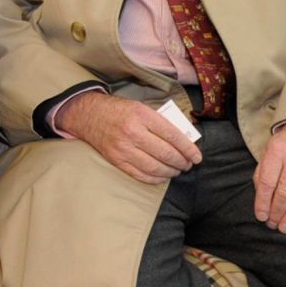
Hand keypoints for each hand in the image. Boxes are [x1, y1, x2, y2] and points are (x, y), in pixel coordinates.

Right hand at [56, 92, 202, 183]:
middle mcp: (133, 132)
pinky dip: (156, 179)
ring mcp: (123, 148)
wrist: (89, 115)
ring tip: (177, 170)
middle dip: (182, 162)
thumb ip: (160, 122)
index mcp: (142, 115)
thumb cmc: (119, 110)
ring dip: (171, 172)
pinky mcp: (117, 160)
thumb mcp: (141, 107)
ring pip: (155, 167)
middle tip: (188, 164)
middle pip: (166, 153)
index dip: (188, 149)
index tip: (197, 156)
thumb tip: (184, 139)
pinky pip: (141, 175)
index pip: (172, 135)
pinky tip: (163, 176)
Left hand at [253, 121, 285, 232]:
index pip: (268, 183)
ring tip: (285, 227)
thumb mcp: (270, 150)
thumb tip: (260, 198)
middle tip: (273, 225)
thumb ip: (262, 172)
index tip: (261, 216)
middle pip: (285, 193)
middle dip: (277, 212)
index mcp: (278, 151)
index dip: (263, 202)